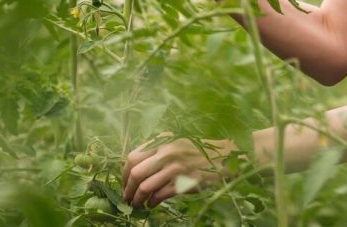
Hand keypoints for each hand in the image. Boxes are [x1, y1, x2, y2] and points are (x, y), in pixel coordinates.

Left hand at [121, 135, 235, 207]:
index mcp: (162, 141)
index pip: (132, 157)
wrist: (223, 156)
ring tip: (137, 204)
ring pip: (145, 187)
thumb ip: (156, 150)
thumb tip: (133, 170)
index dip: (123, 174)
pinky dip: (152, 202)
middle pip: (135, 173)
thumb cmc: (196, 151)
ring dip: (137, 199)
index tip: (124, 184)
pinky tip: (152, 204)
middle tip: (127, 198)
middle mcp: (166, 152)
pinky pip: (160, 195)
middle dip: (127, 189)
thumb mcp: (175, 142)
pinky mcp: (184, 181)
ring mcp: (175, 167)